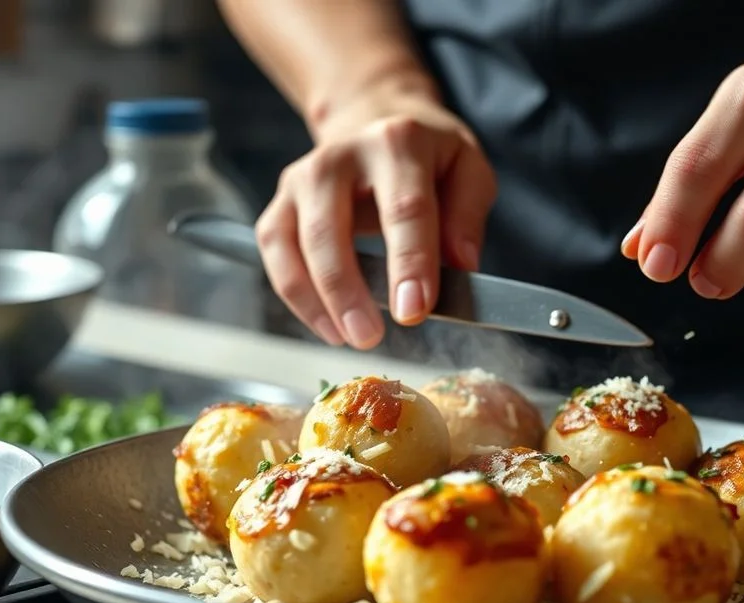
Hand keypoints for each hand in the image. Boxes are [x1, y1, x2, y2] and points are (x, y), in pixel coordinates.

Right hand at [256, 85, 496, 348]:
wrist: (377, 124)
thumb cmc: (429, 160)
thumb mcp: (468, 170)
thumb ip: (467, 215)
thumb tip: (461, 266)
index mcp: (398, 142)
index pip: (404, 208)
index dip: (409, 263)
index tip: (414, 310)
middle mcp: (340, 155)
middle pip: (330, 227)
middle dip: (348, 289)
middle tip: (370, 337)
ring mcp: (302, 178)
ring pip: (292, 242)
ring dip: (316, 298)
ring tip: (348, 337)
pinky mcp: (281, 202)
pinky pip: (275, 251)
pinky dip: (296, 295)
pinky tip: (327, 324)